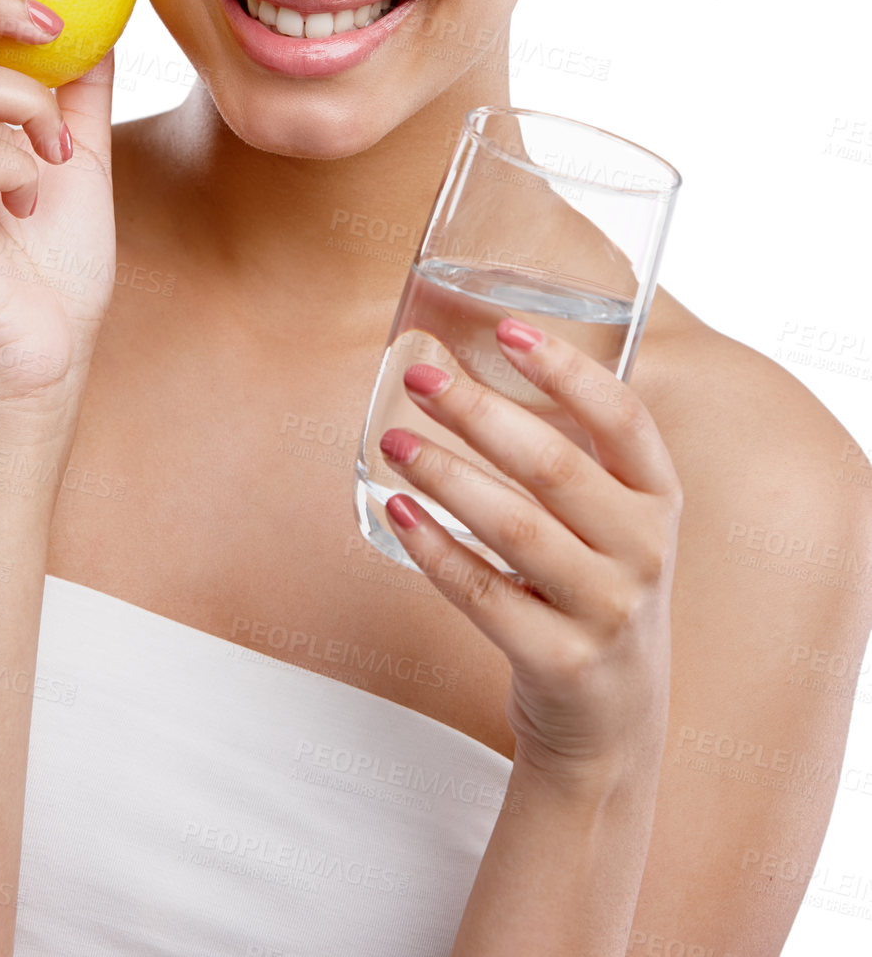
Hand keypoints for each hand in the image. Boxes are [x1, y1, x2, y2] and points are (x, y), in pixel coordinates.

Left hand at [377, 317, 682, 787]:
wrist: (613, 722)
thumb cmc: (595, 590)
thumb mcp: (614, 523)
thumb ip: (572, 455)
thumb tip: (474, 366)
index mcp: (658, 502)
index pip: (624, 420)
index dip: (568, 369)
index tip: (507, 328)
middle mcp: (643, 553)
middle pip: (555, 467)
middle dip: (479, 413)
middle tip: (419, 377)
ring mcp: (606, 612)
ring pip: (516, 529)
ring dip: (446, 476)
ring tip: (392, 440)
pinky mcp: (559, 661)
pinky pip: (483, 594)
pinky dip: (435, 549)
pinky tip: (397, 512)